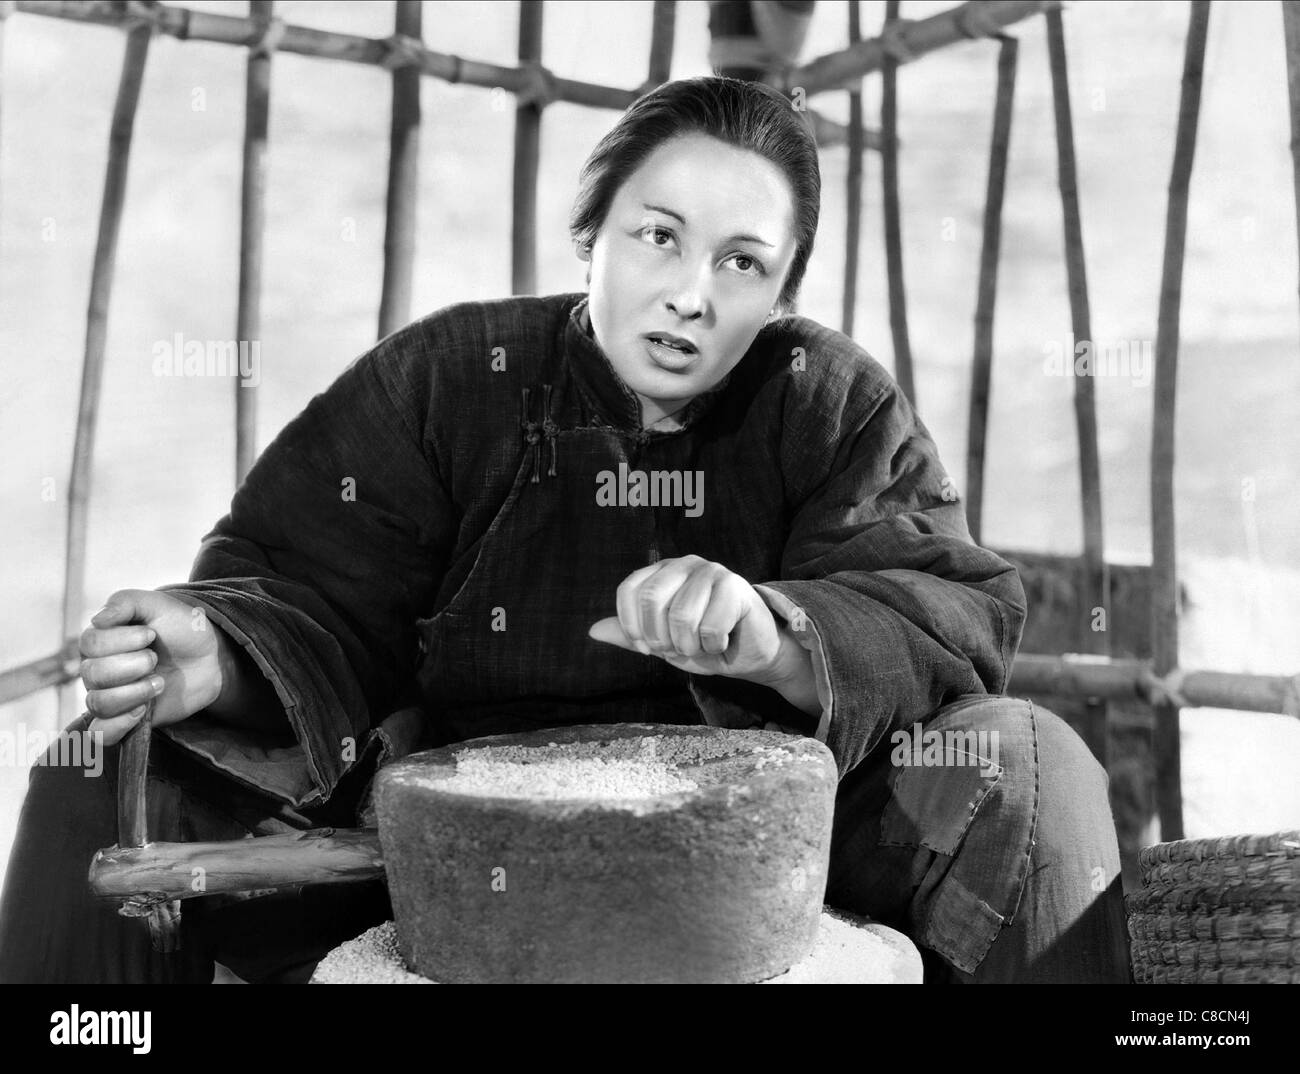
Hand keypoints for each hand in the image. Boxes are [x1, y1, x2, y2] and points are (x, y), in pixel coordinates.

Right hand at [79, 589, 223, 745]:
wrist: (210, 658)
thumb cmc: (182, 628)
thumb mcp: (159, 605)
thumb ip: (126, 602)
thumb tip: (97, 619)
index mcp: (100, 640)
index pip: (90, 643)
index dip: (123, 640)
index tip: (152, 635)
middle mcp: (97, 669)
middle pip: (94, 674)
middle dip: (134, 665)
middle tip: (156, 659)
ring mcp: (109, 696)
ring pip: (99, 703)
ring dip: (134, 692)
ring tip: (159, 682)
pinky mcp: (123, 720)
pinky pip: (101, 734)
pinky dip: (118, 725)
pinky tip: (143, 711)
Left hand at [588, 555, 787, 683]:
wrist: (751, 654)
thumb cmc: (705, 645)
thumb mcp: (662, 643)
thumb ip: (630, 635)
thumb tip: (592, 631)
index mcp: (662, 572)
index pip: (630, 590)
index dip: (632, 626)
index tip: (646, 648)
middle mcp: (685, 564)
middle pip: (651, 600)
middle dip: (660, 638)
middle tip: (677, 649)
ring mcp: (711, 571)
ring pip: (681, 617)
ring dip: (689, 646)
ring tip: (702, 645)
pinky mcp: (735, 586)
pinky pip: (709, 628)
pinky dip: (713, 646)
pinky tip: (723, 641)